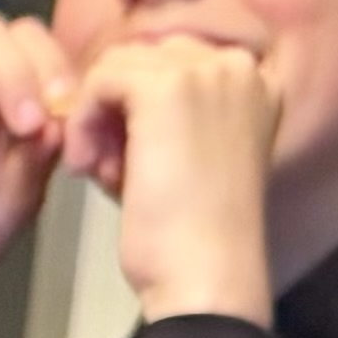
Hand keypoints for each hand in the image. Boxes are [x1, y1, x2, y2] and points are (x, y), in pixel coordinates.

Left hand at [81, 33, 285, 329]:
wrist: (208, 278)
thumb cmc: (194, 237)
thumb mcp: (189, 159)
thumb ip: (162, 119)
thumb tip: (104, 94)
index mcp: (255, 83)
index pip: (171, 65)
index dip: (135, 109)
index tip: (128, 161)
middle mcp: (239, 66)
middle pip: (143, 60)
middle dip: (114, 110)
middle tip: (108, 169)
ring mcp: (207, 72)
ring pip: (117, 68)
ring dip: (95, 118)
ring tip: (101, 173)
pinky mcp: (167, 89)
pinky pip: (99, 81)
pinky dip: (81, 123)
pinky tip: (87, 167)